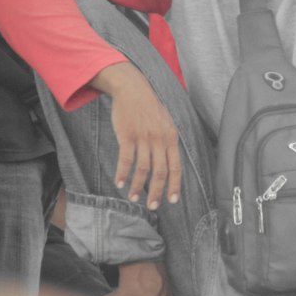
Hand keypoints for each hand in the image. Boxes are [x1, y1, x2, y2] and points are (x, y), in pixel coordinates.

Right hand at [92, 62, 181, 209]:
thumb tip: (169, 164)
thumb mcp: (166, 122)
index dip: (174, 185)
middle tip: (152, 206)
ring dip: (137, 186)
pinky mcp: (127, 135)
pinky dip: (122, 173)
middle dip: (156, 192)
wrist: (132, 88)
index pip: (176, 167)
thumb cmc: (149, 107)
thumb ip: (168, 142)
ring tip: (133, 197)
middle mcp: (159, 139)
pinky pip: (125, 159)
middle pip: (159, 172)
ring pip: (142, 169)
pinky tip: (119, 183)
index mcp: (171, 137)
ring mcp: (143, 137)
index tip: (172, 200)